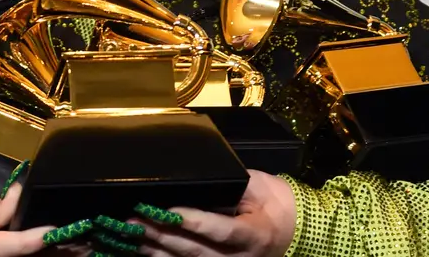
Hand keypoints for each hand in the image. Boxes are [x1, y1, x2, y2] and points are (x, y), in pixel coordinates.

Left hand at [135, 170, 296, 256]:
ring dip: (156, 250)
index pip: (221, 230)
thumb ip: (230, 186)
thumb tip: (195, 179)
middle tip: (134, 221)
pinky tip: (144, 251)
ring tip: (131, 237)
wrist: (296, 229)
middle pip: (196, 250)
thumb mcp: (258, 186)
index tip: (167, 211)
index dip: (194, 221)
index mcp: (254, 234)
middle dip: (162, 235)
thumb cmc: (276, 202)